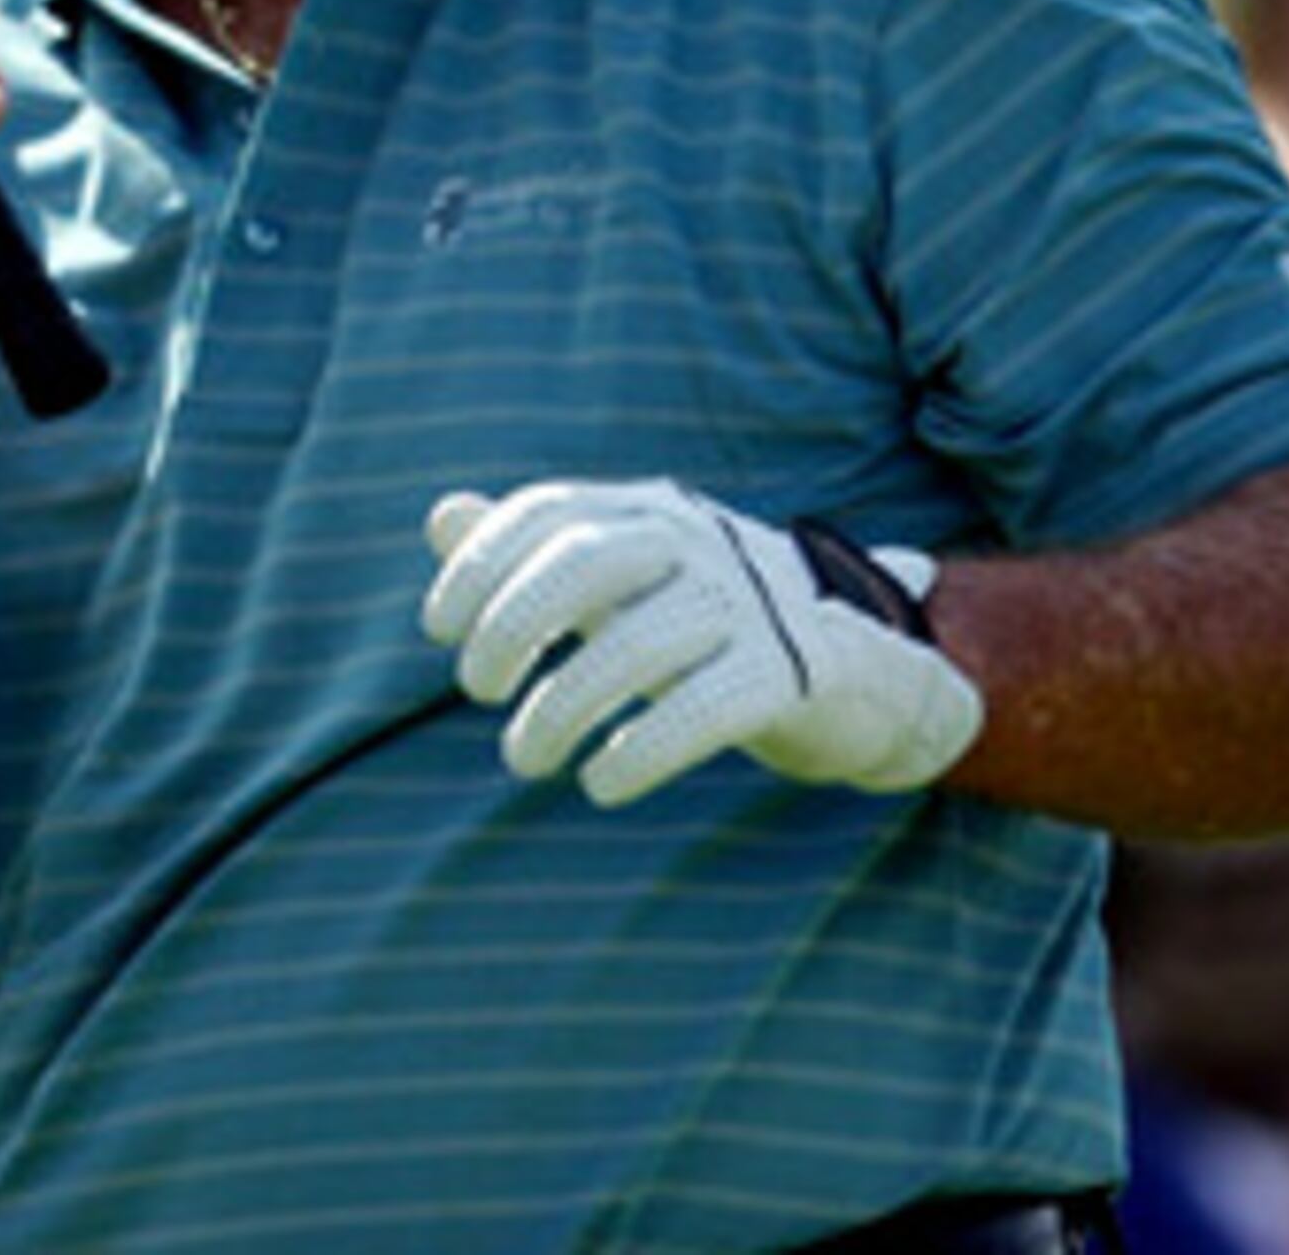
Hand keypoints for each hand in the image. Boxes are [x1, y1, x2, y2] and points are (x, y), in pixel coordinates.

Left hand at [421, 480, 982, 807]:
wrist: (849, 669)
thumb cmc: (700, 623)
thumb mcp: (618, 582)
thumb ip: (531, 551)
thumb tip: (440, 517)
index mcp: (650, 508)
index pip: (550, 511)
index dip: (482, 564)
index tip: (438, 629)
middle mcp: (699, 538)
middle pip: (589, 561)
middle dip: (515, 623)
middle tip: (474, 689)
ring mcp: (751, 600)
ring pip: (639, 643)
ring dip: (564, 705)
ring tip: (524, 758)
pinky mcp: (792, 669)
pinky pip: (706, 706)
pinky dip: (645, 749)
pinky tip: (602, 781)